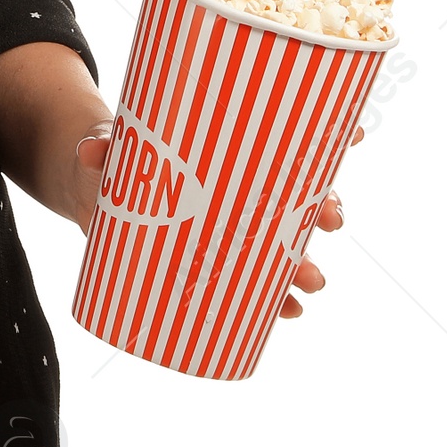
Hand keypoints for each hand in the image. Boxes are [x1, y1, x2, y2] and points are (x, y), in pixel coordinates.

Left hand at [73, 122, 363, 316]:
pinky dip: (277, 299)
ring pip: (287, 244)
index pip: (291, 140)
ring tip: (311, 279)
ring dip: (306, 262)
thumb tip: (90, 151)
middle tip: (332, 218)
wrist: (97, 186)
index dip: (329, 135)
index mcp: (233, 151)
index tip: (357, 134)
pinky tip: (288, 312)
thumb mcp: (115, 147)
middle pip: (302, 197)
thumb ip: (104, 148)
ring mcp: (235, 227)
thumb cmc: (121, 156)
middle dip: (327, 209)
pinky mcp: (214, 260)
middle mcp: (247, 189)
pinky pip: (257, 283)